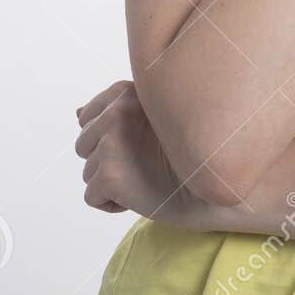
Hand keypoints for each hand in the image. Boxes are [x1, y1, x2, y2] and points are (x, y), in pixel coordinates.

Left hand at [74, 79, 207, 225]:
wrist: (217, 185)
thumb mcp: (153, 120)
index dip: (112, 138)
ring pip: (88, 172)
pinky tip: (141, 195)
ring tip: (147, 178)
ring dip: (112, 181)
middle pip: (84, 144)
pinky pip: (92, 197)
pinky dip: (113, 203)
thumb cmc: (189, 153)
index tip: (141, 144)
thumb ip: (116, 110)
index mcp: (129, 92)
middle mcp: (117, 111)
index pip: (90, 116)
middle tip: (146, 163)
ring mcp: (112, 143)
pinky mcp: (110, 174)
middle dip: (108, 159)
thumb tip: (77, 113)